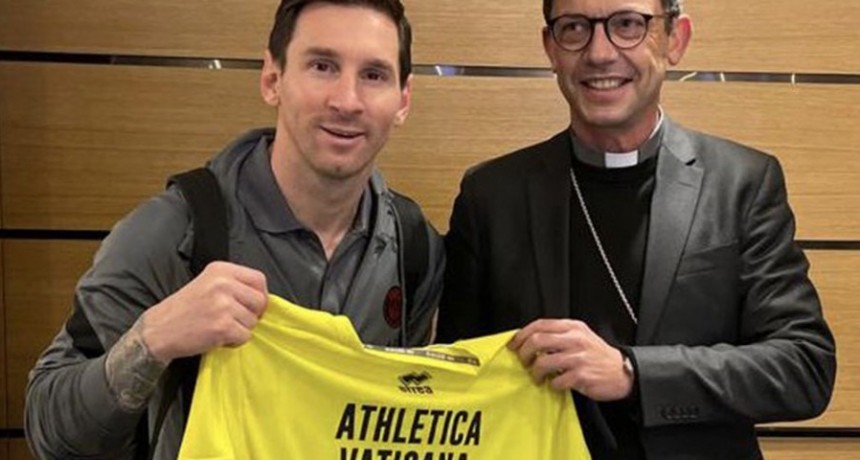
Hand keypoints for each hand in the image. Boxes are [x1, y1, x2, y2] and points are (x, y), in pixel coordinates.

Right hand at [141, 261, 267, 361]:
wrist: (157, 330)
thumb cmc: (182, 309)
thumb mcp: (207, 283)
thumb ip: (233, 285)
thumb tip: (261, 297)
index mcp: (221, 270)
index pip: (258, 279)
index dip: (260, 294)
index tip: (252, 304)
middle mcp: (223, 284)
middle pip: (260, 301)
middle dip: (252, 314)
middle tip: (234, 319)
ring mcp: (223, 305)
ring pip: (253, 321)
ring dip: (240, 329)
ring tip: (220, 327)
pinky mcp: (222, 326)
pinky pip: (245, 336)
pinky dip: (235, 341)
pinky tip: (218, 337)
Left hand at [508, 318, 632, 400]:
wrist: (622, 371)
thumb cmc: (597, 355)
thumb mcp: (580, 336)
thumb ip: (558, 334)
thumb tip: (529, 340)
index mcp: (572, 327)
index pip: (540, 324)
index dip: (521, 335)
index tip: (513, 345)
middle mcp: (575, 339)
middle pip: (537, 341)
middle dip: (524, 354)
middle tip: (524, 362)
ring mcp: (578, 357)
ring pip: (543, 362)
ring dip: (535, 372)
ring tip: (538, 377)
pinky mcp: (581, 375)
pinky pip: (556, 381)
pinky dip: (552, 385)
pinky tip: (556, 384)